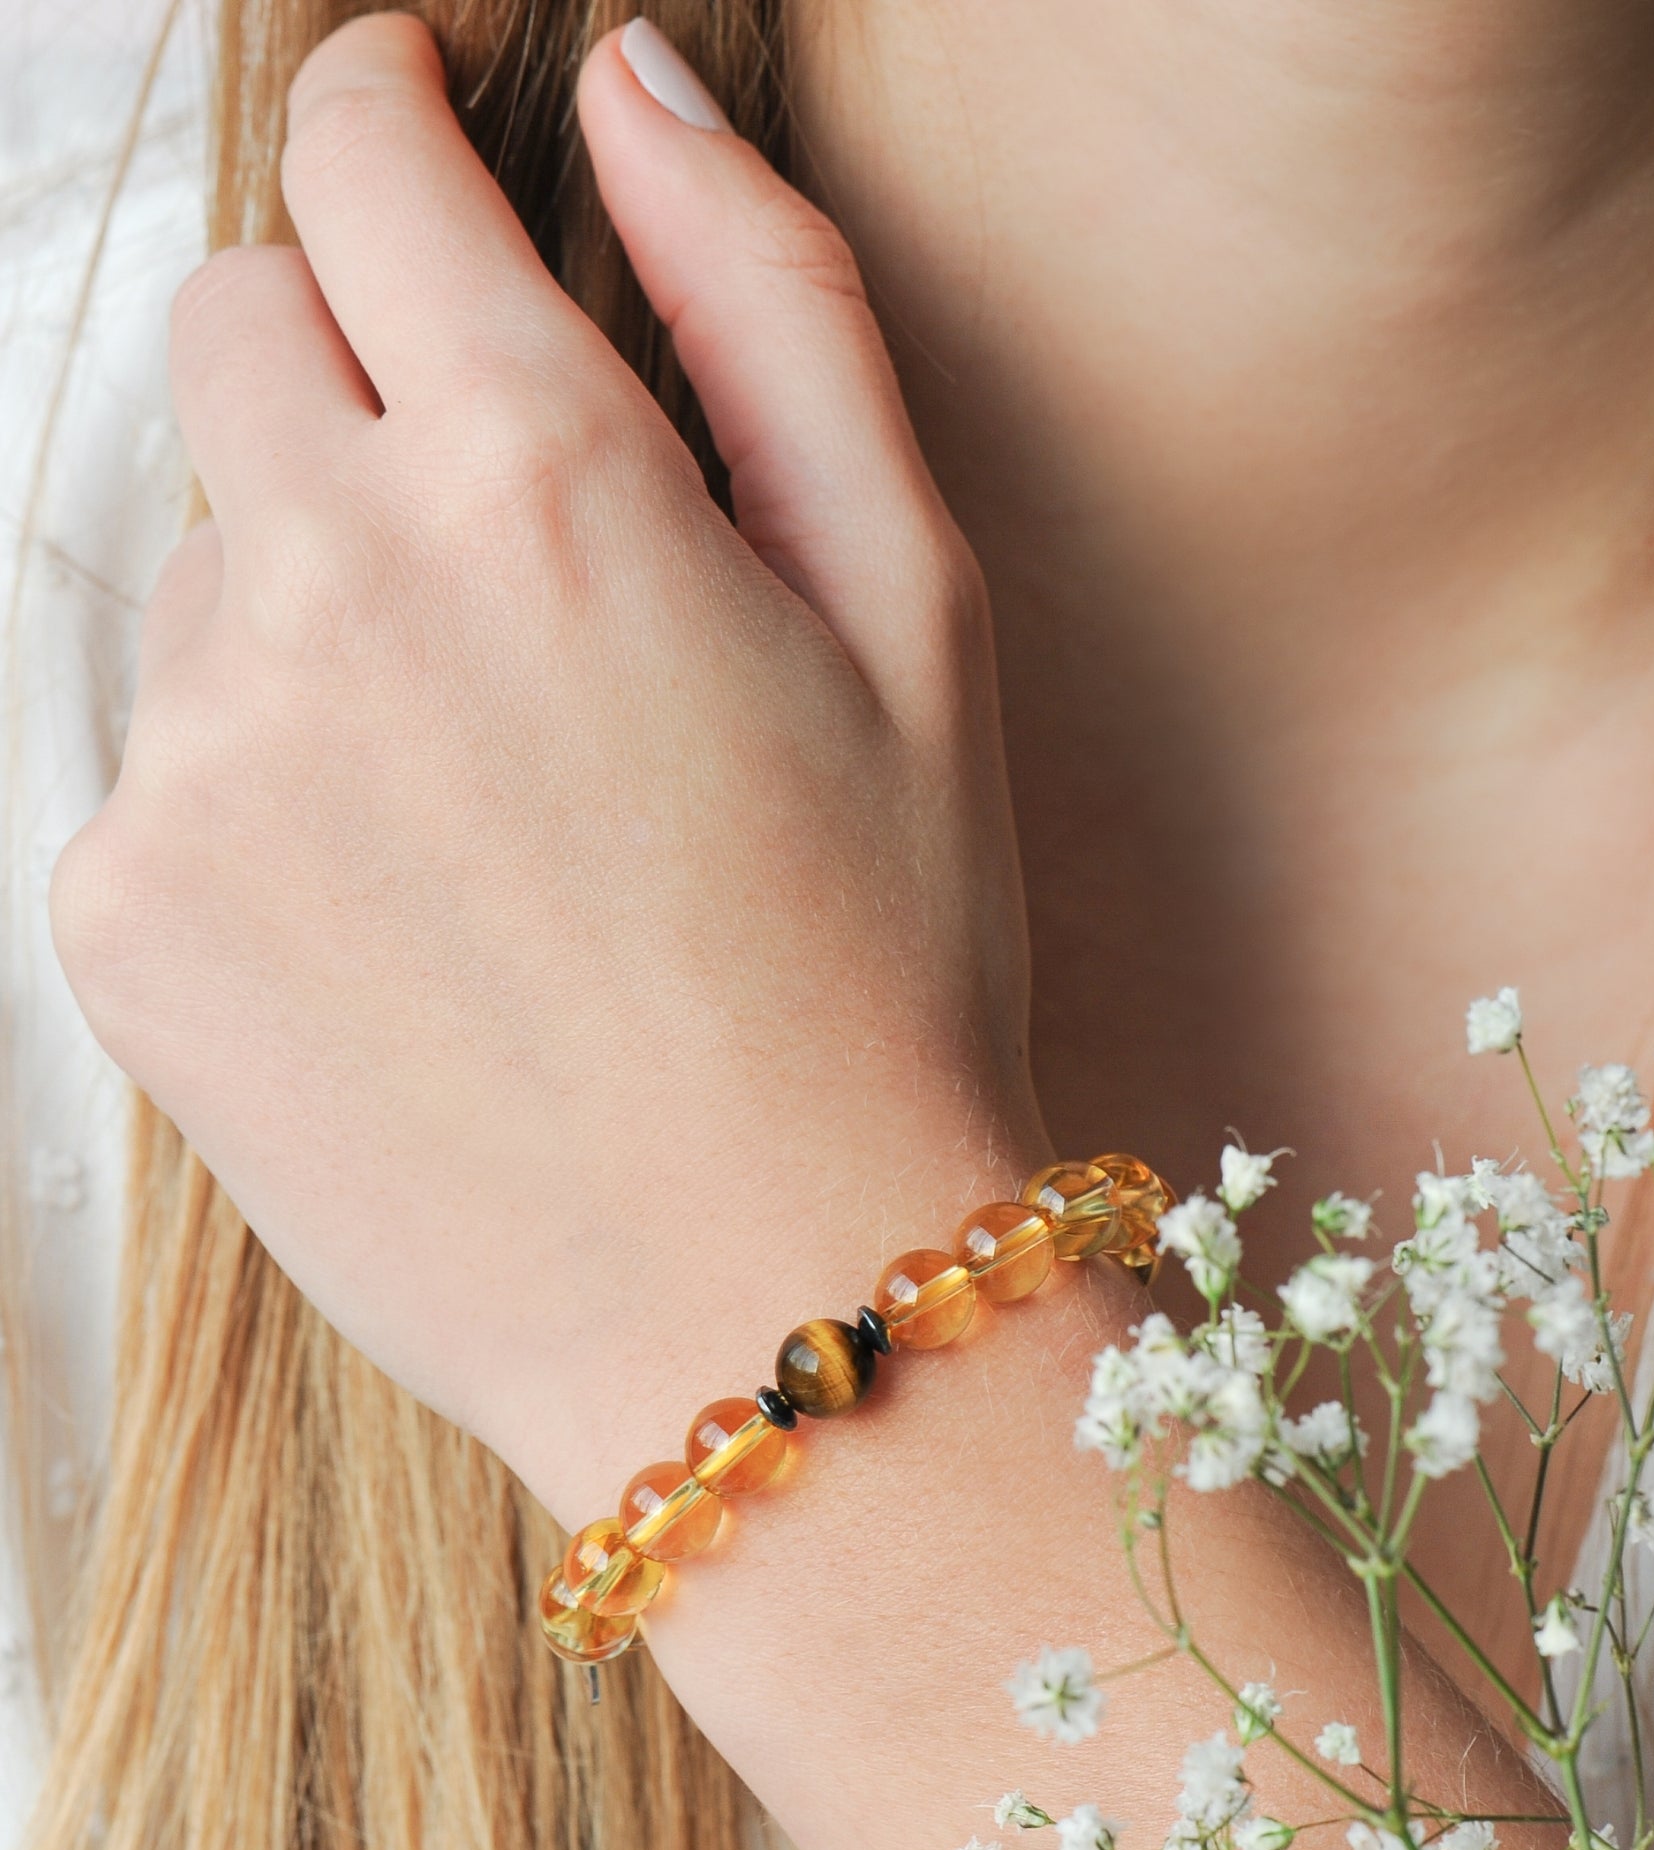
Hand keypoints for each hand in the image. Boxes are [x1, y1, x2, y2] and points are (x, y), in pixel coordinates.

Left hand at [51, 13, 1040, 1516]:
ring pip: (196, 570)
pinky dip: (260, 800)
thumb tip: (637, 84)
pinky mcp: (125, 924)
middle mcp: (330, 584)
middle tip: (492, 545)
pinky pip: (154, 766)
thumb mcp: (917, 615)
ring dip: (312, 617)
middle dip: (341, 370)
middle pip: (236, 336)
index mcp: (541, 476)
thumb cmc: (884, 970)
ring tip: (485, 813)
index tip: (403, 127)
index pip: (362, 163)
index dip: (385, 113)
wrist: (769, 1313)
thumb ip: (773, 306)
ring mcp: (199, 761)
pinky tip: (409, 934)